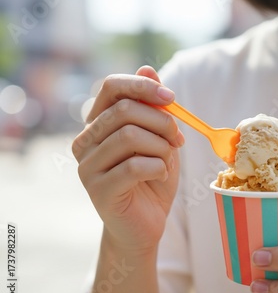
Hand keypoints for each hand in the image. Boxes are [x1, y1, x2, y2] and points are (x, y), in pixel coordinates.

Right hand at [72, 66, 183, 251]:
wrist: (146, 225)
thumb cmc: (152, 180)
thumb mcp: (159, 139)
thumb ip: (153, 107)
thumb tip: (148, 67)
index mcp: (98, 123)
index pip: (112, 86)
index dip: (143, 86)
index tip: (172, 98)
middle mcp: (86, 141)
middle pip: (125, 111)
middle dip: (162, 122)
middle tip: (178, 139)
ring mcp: (88, 166)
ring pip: (130, 136)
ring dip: (161, 147)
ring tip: (167, 160)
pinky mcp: (98, 189)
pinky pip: (135, 165)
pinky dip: (159, 167)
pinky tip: (160, 176)